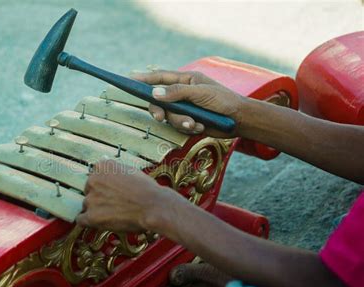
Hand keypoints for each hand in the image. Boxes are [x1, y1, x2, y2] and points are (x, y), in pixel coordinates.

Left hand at [76, 159, 177, 232]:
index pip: (94, 176)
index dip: (103, 186)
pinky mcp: (91, 216)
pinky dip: (89, 222)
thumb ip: (116, 173)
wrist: (154, 205)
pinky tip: (99, 223)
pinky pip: (81, 220)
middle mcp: (93, 180)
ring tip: (114, 215)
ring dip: (96, 210)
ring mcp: (91, 198)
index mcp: (102, 166)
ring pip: (87, 205)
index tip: (110, 192)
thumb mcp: (131, 171)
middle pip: (89, 191)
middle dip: (98, 198)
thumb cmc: (147, 190)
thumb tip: (110, 176)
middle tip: (114, 205)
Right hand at [131, 70, 245, 137]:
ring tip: (194, 123)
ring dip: (181, 121)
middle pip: (159, 101)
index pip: (160, 77)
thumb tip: (154, 93)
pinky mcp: (188, 121)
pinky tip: (200, 127)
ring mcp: (184, 108)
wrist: (239, 121)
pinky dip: (188, 128)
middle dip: (159, 110)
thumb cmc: (223, 100)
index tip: (129, 80)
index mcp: (185, 80)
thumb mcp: (200, 93)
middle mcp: (182, 94)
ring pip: (169, 116)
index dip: (144, 78)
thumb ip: (177, 92)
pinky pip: (178, 126)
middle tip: (160, 118)